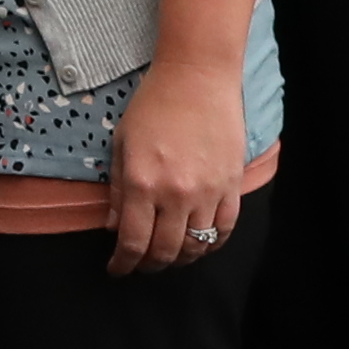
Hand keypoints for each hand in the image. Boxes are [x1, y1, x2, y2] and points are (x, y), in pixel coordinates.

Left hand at [105, 61, 254, 281]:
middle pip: (165, 251)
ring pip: (197, 246)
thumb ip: (119, 191)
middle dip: (149, 266)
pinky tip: (200, 245)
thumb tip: (115, 229)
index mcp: (143, 184)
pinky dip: (212, 244)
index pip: (133, 242)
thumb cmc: (153, 107)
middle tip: (141, 266)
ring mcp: (209, 192)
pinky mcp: (232, 185)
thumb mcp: (122, 145)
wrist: (197, 79)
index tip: (116, 270)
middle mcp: (176, 194)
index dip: (123, 264)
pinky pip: (225, 229)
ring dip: (180, 259)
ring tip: (169, 257)